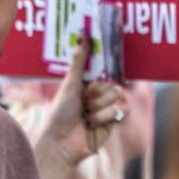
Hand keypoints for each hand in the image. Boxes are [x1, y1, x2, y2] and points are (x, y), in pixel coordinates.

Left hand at [45, 35, 125, 166]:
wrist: (61, 143)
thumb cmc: (60, 113)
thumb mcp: (70, 84)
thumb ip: (79, 61)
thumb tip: (83, 35)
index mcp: (87, 84)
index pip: (104, 70)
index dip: (107, 66)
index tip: (112, 55)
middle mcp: (98, 96)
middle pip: (112, 83)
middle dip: (98, 93)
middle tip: (84, 101)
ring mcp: (106, 109)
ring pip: (115, 97)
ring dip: (98, 107)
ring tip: (85, 116)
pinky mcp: (112, 123)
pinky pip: (117, 112)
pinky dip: (103, 118)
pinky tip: (92, 125)